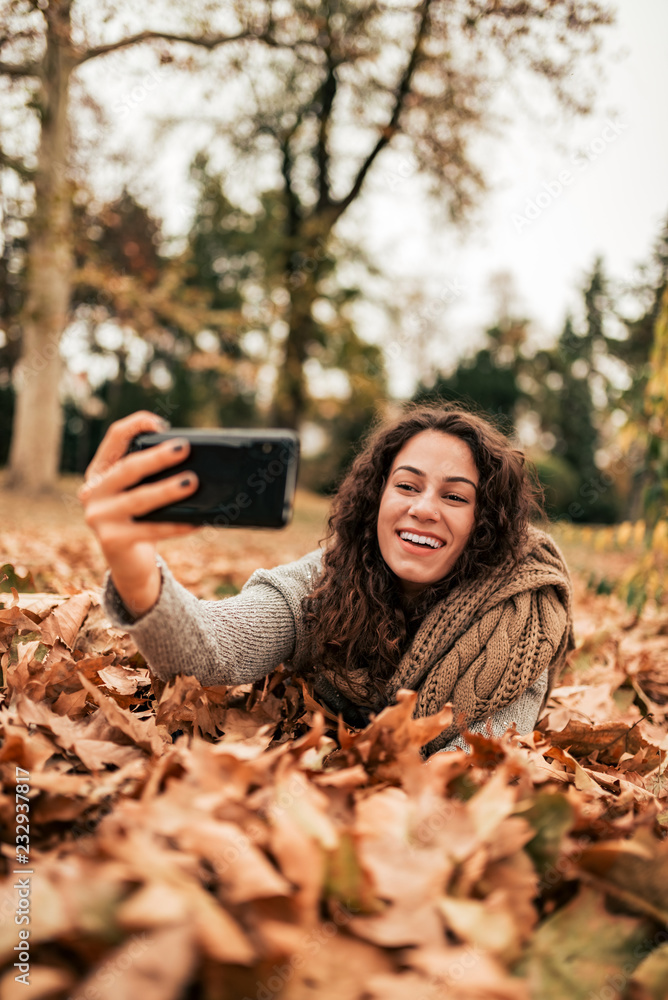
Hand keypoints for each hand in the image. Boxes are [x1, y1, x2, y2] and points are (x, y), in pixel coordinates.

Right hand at [79, 410, 198, 618]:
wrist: (128, 565)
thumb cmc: (140, 519)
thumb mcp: (138, 492)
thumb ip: (151, 474)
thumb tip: (189, 456)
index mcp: (100, 472)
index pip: (114, 438)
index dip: (136, 425)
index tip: (161, 423)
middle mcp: (93, 492)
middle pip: (127, 468)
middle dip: (157, 457)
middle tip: (185, 448)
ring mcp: (99, 517)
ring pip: (139, 499)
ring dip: (168, 490)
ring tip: (193, 482)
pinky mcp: (113, 541)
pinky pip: (152, 530)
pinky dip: (178, 525)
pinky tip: (198, 521)